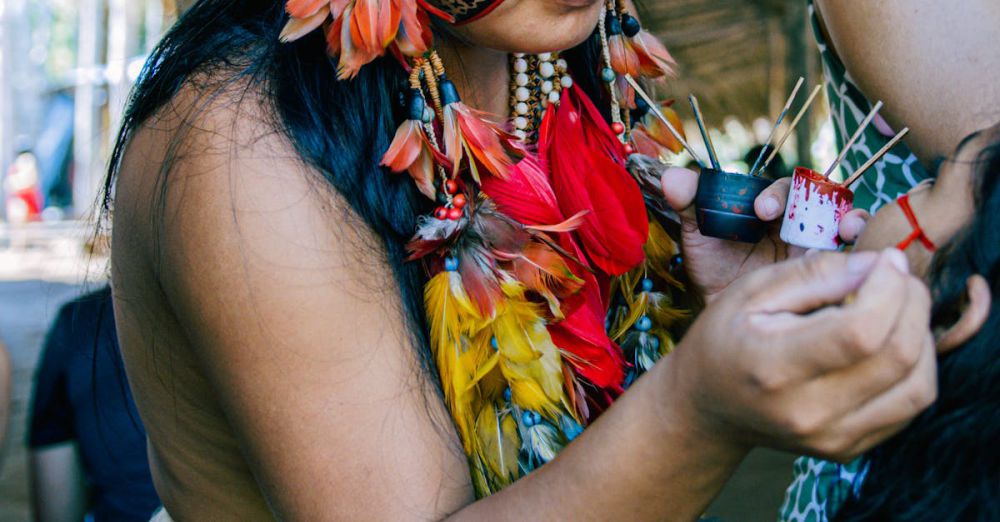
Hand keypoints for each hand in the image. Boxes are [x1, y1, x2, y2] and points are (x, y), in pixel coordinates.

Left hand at [660, 167, 868, 301]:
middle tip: (814, 217)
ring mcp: (822, 244)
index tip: (761, 209)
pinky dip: (863, 254)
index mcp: (774, 205)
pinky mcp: (836, 271)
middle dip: (824, 202)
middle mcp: (802, 218)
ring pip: (849, 221)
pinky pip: (857, 258)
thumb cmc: (715, 268)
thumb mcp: (700, 236)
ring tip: (848, 230)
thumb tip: (671, 178)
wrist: (726, 314)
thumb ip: (692, 204)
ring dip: (854, 221)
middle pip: (826, 198)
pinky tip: (861, 262)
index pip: (786, 186)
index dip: (778, 192)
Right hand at [660, 249, 935, 461]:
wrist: (706, 407)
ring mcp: (833, 437)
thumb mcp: (750, 290)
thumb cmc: (724, 339)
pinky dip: (916, 365)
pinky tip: (891, 341)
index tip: (885, 261)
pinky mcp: (851, 448)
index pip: (861, 331)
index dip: (888, 288)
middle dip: (912, 302)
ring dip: (921, 335)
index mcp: (774, 367)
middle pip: (898, 355)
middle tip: (897, 277)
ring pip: (918, 385)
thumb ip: (813, 273)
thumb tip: (878, 264)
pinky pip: (911, 404)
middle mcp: (808, 412)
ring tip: (898, 308)